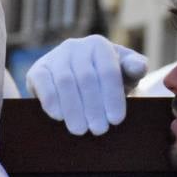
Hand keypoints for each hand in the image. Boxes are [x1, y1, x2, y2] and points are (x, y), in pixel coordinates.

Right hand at [25, 35, 147, 135]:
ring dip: (73, 109)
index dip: (112, 97)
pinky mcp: (38, 69)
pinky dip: (50, 101)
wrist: (80, 80)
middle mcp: (75, 46)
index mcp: (99, 46)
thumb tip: (139, 67)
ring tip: (81, 130)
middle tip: (99, 130)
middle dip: (93, 107)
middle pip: (86, 78)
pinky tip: (59, 117)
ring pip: (64, 82)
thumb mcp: (125, 73)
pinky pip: (42, 83)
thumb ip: (135, 68)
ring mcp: (55, 57)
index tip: (116, 120)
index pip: (108, 72)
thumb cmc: (108, 79)